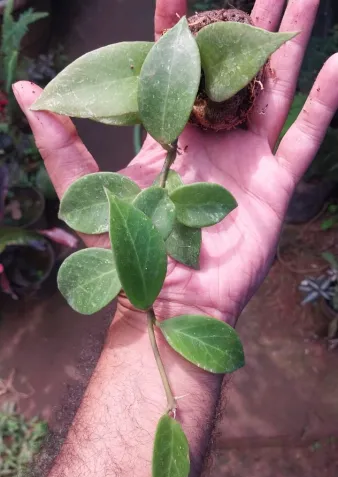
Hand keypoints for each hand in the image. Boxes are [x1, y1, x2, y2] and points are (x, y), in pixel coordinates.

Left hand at [13, 0, 337, 324]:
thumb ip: (60, 141)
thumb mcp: (87, 188)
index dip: (178, 29)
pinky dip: (324, 101)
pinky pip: (304, 136)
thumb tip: (25, 89)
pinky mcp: (275, 182)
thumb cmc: (128, 248)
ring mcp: (248, 157)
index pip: (177, 69)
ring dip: (291, 42)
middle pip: (235, 68)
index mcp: (172, 135)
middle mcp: (213, 139)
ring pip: (274, 87)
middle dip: (251, 22)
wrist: (169, 298)